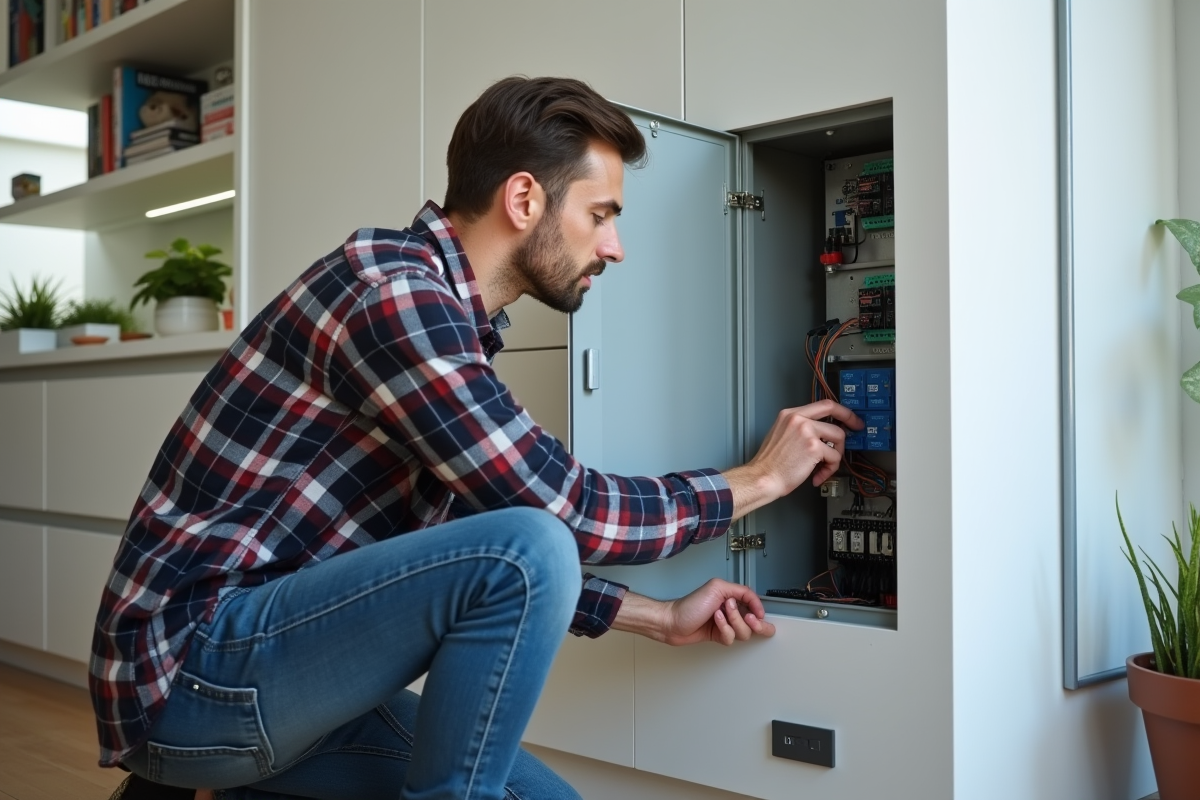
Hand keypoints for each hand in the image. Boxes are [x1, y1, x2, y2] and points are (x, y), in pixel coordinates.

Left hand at [662, 578, 776, 645]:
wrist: (672, 623)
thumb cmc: (690, 605)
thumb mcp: (717, 588)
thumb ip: (739, 591)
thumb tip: (754, 599)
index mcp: (731, 595)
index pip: (754, 602)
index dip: (759, 609)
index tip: (757, 614)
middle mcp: (730, 610)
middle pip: (755, 622)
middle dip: (755, 623)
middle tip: (749, 620)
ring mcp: (725, 624)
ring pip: (744, 632)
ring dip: (733, 623)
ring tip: (720, 615)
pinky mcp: (719, 636)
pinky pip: (731, 639)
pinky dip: (724, 631)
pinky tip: (714, 624)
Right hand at [725, 399, 862, 519]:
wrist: (762, 478)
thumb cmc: (770, 464)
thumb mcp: (781, 435)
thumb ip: (800, 429)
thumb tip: (824, 434)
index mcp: (790, 415)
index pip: (822, 404)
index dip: (840, 410)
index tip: (849, 417)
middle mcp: (798, 419)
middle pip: (834, 413)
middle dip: (850, 420)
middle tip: (857, 429)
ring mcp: (806, 431)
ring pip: (838, 437)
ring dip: (835, 455)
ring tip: (823, 468)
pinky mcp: (813, 447)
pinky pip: (834, 457)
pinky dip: (829, 469)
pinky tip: (817, 476)